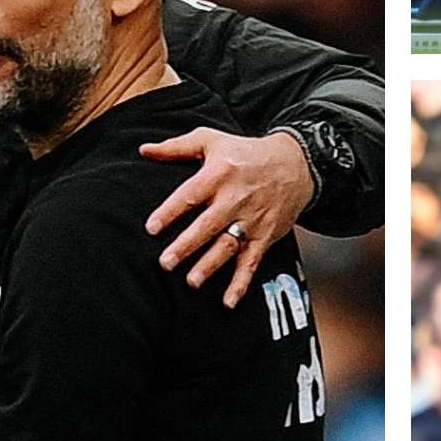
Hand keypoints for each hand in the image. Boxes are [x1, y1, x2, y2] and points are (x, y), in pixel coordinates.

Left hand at [141, 128, 315, 306]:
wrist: (295, 163)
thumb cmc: (246, 152)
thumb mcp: (212, 140)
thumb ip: (176, 147)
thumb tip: (144, 150)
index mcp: (219, 174)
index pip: (190, 195)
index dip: (170, 212)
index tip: (152, 227)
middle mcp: (235, 199)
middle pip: (208, 225)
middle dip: (187, 245)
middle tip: (166, 262)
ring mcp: (251, 220)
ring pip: (228, 245)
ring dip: (210, 265)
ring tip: (192, 281)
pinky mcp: (265, 236)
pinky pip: (252, 262)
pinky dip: (241, 283)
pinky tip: (229, 301)